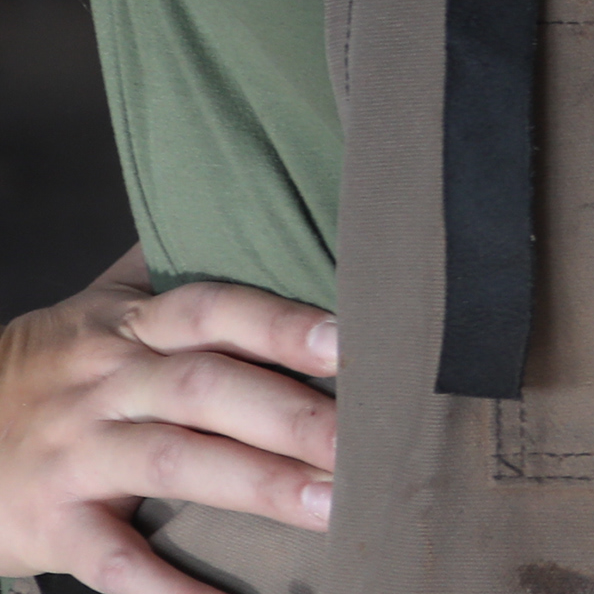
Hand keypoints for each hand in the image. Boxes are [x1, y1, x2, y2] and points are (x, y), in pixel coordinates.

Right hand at [0, 249, 337, 591]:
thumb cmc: (44, 373)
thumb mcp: (96, 310)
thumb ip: (172, 274)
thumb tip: (262, 214)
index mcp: (127, 330)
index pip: (212, 311)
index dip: (279, 321)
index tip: (351, 339)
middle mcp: (106, 386)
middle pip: (207, 387)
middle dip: (291, 412)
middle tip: (371, 436)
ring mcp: (75, 456)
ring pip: (173, 462)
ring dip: (257, 484)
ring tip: (333, 505)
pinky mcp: (50, 524)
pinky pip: (112, 560)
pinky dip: (164, 586)